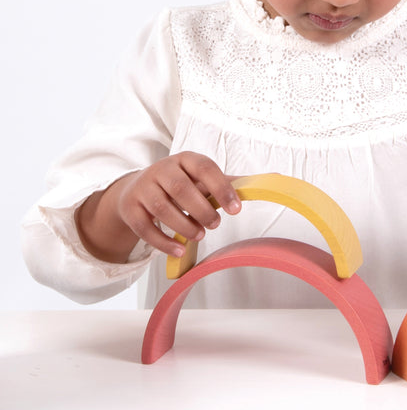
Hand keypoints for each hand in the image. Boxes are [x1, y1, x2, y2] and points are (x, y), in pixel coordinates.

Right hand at [77, 152, 241, 261]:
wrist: (138, 188)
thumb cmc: (181, 184)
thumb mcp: (202, 178)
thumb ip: (231, 182)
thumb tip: (272, 180)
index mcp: (185, 159)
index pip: (205, 168)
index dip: (222, 188)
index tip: (236, 209)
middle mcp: (162, 169)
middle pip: (181, 188)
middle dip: (201, 209)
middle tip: (216, 224)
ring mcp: (143, 188)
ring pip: (161, 208)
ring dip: (183, 225)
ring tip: (200, 234)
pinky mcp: (130, 208)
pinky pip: (144, 228)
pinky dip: (163, 242)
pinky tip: (179, 250)